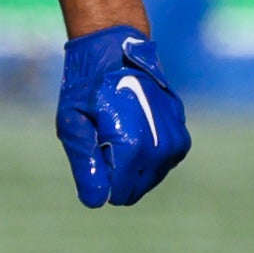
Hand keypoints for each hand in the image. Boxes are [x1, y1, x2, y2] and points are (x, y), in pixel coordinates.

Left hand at [56, 26, 191, 208]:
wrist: (117, 50)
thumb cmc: (88, 86)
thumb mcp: (72, 122)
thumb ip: (85, 164)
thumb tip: (96, 201)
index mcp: (133, 147)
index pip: (117, 195)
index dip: (100, 179)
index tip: (94, 148)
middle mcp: (160, 149)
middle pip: (134, 190)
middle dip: (116, 173)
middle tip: (104, 136)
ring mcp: (175, 143)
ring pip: (148, 179)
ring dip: (131, 164)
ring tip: (119, 128)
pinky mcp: (181, 137)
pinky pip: (160, 165)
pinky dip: (146, 155)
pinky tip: (134, 128)